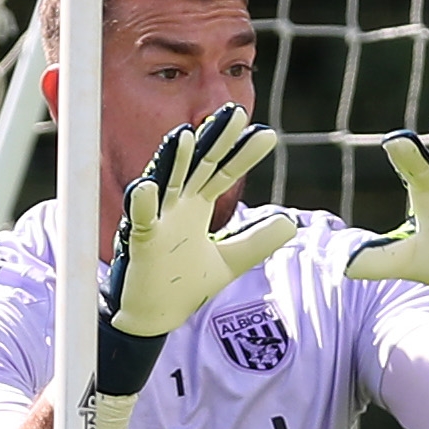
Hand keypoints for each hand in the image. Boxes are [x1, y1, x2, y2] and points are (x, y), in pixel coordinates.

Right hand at [88, 105, 296, 428]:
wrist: (152, 317)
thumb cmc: (182, 283)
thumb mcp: (230, 261)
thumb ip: (256, 241)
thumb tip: (290, 223)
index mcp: (196, 207)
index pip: (223, 173)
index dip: (243, 154)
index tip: (267, 134)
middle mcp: (176, 207)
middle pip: (198, 165)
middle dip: (215, 140)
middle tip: (235, 112)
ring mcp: (156, 222)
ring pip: (165, 183)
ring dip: (174, 159)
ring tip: (187, 134)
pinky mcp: (137, 243)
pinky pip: (137, 220)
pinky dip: (141, 203)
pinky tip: (147, 185)